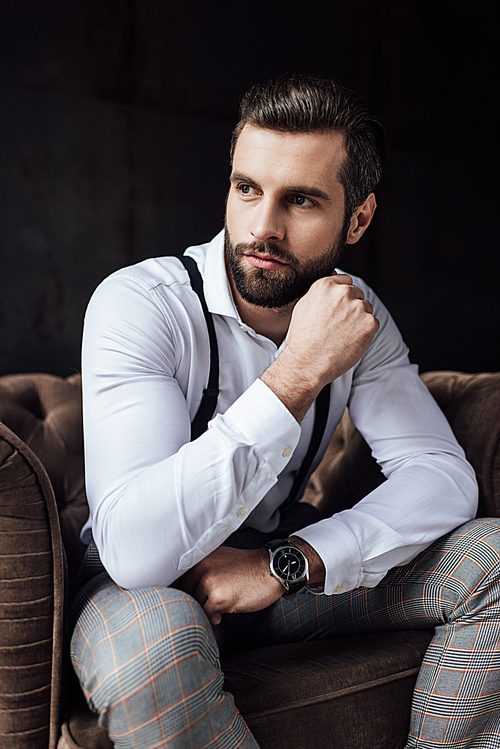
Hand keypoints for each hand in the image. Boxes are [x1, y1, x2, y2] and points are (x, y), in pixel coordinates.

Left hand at [176, 546, 284, 624]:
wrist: (271, 570)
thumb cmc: (247, 567)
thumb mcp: (220, 559)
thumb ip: (202, 569)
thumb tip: (184, 589)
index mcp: (201, 556)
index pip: (179, 577)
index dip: (181, 590)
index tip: (183, 597)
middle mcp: (202, 567)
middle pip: (186, 592)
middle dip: (195, 601)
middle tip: (207, 605)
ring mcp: (209, 582)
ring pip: (196, 604)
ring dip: (205, 609)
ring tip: (217, 608)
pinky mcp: (218, 597)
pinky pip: (207, 614)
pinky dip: (213, 617)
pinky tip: (222, 614)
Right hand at [261, 274, 378, 420]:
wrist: (307, 363)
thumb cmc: (302, 339)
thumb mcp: (304, 306)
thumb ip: (321, 292)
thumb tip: (333, 279)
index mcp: (325, 285)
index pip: (345, 281)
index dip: (342, 296)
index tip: (338, 309)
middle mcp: (343, 292)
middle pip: (357, 294)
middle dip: (351, 308)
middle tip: (339, 326)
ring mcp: (358, 307)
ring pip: (366, 309)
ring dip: (359, 320)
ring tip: (342, 335)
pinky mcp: (369, 323)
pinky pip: (373, 324)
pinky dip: (365, 333)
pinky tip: (349, 341)